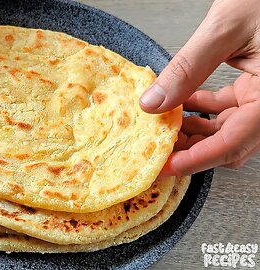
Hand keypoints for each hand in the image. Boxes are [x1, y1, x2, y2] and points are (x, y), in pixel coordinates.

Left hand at [139, 0, 259, 175]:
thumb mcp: (225, 30)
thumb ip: (187, 68)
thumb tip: (153, 102)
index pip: (233, 143)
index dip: (197, 159)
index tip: (167, 167)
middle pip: (229, 143)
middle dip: (191, 150)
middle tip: (158, 151)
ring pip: (226, 129)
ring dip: (193, 131)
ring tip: (162, 128)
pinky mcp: (256, 86)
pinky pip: (225, 108)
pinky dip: (200, 110)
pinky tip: (178, 105)